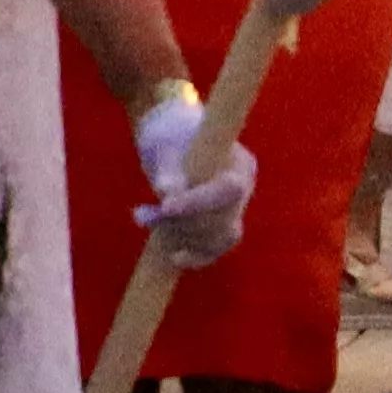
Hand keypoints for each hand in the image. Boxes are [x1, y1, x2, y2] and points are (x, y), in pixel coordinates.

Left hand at [128, 88, 255, 268]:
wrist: (172, 141)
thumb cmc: (170, 135)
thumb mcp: (166, 146)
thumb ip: (168, 169)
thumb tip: (168, 193)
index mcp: (239, 163)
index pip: (228, 190)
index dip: (199, 203)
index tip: (165, 207)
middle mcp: (244, 188)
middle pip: (223, 219)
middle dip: (183, 223)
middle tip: (147, 216)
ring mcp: (235, 210)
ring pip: (218, 237)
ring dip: (183, 237)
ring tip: (152, 222)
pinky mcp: (221, 226)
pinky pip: (215, 248)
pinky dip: (196, 256)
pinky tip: (174, 257)